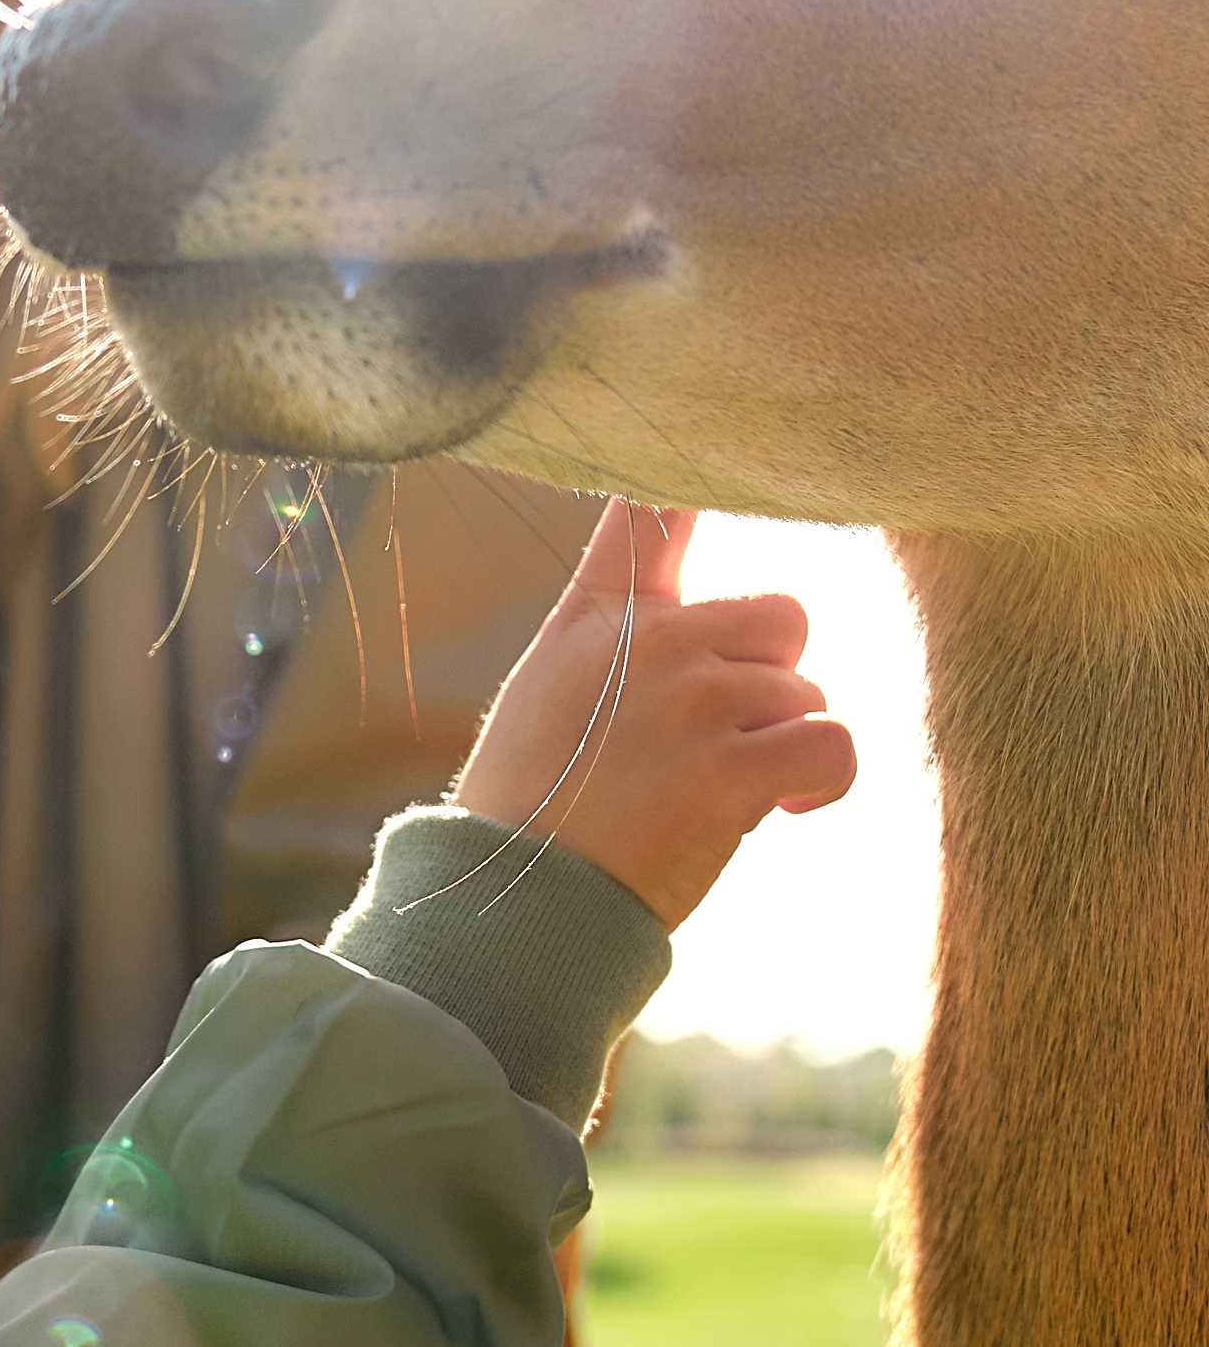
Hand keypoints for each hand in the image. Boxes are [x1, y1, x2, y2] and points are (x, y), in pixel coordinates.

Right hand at [453, 503, 855, 931]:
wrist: (513, 905)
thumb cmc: (529, 809)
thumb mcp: (549, 688)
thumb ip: (615, 630)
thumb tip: (690, 611)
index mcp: (601, 618)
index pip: (652, 514)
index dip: (699, 480)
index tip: (734, 441)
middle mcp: (653, 643)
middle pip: (783, 618)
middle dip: (773, 680)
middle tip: (724, 741)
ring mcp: (695, 702)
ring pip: (805, 692)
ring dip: (782, 745)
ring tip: (724, 793)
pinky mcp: (730, 771)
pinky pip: (832, 744)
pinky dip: (824, 780)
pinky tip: (786, 808)